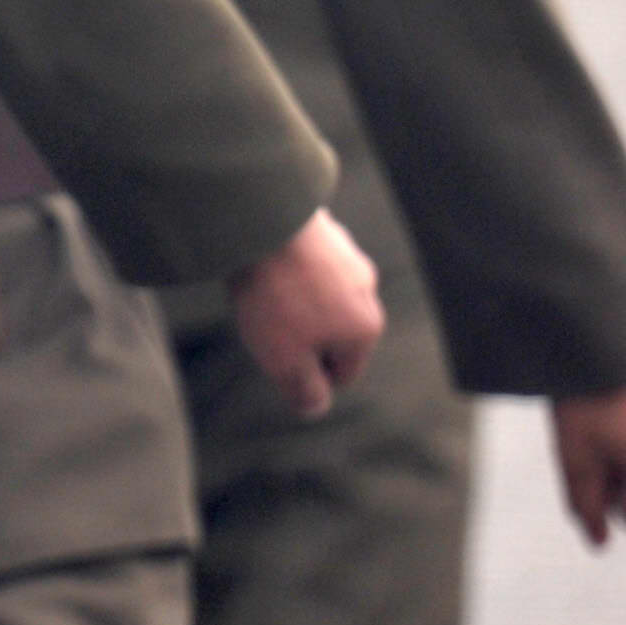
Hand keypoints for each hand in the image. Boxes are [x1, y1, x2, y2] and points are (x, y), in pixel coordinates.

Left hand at [231, 208, 383, 415]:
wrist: (266, 216)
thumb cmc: (276, 294)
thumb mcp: (285, 359)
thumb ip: (304, 390)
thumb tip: (315, 408)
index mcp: (365, 328)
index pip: (342, 373)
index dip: (305, 373)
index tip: (276, 354)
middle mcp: (366, 290)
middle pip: (330, 331)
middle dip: (299, 335)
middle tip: (265, 321)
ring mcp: (347, 256)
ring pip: (318, 296)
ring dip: (289, 299)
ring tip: (259, 289)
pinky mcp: (322, 229)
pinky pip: (303, 265)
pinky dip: (284, 269)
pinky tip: (260, 262)